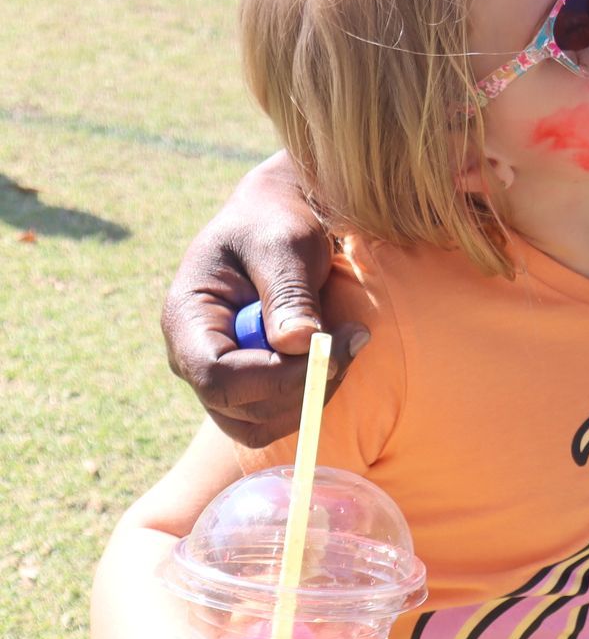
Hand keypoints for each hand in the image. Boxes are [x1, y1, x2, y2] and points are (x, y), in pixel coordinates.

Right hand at [160, 157, 364, 446]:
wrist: (280, 215)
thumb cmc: (278, 219)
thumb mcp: (286, 242)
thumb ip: (290, 292)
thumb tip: (298, 345)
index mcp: (187, 318)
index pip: (216, 377)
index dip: (275, 378)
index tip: (330, 350)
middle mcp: (193, 355)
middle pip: (241, 409)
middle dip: (302, 387)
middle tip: (352, 340)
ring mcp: (219, 374)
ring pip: (261, 423)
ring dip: (313, 393)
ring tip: (346, 339)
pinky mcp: (249, 381)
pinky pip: (278, 412)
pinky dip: (314, 391)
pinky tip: (336, 348)